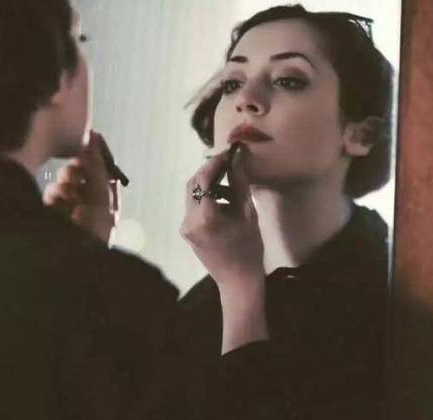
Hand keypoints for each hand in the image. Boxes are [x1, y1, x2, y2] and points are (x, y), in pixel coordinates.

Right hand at [43, 130, 119, 244]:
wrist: (68, 264)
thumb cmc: (92, 233)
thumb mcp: (100, 199)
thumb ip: (96, 169)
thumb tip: (94, 139)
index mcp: (109, 201)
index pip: (103, 170)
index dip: (96, 154)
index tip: (90, 136)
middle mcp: (90, 204)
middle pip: (82, 171)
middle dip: (78, 172)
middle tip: (76, 179)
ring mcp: (69, 208)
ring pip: (65, 180)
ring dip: (66, 186)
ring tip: (67, 199)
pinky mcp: (50, 213)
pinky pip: (52, 192)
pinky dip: (54, 195)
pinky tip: (55, 205)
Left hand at [180, 146, 263, 288]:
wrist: (237, 281)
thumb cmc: (248, 248)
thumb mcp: (248, 213)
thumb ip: (239, 183)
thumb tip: (237, 158)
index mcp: (204, 216)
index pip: (203, 178)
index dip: (215, 162)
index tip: (229, 152)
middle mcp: (188, 220)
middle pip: (193, 184)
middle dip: (209, 171)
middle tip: (229, 163)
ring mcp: (185, 226)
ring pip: (192, 194)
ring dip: (208, 183)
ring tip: (229, 182)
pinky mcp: (186, 231)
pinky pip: (194, 206)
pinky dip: (207, 197)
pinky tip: (223, 200)